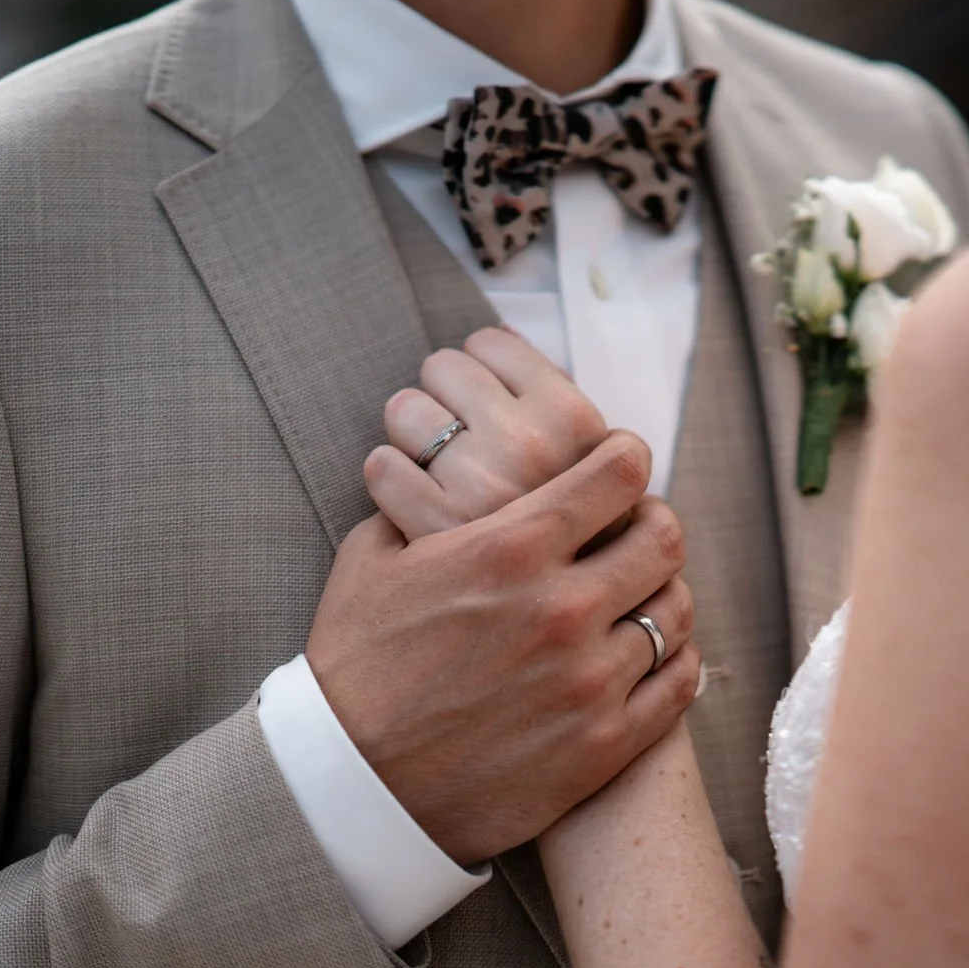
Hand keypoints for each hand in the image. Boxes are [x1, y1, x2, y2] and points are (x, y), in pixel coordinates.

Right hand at [307, 432, 701, 865]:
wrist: (350, 787)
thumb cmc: (354, 668)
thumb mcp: (374, 561)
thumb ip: (424, 506)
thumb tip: (448, 476)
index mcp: (511, 548)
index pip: (619, 473)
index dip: (625, 460)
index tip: (618, 467)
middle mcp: (563, 607)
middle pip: (665, 537)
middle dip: (652, 524)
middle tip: (633, 532)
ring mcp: (589, 680)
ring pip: (677, 609)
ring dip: (661, 593)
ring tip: (636, 598)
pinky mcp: (603, 744)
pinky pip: (679, 682)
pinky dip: (674, 659)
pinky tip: (647, 654)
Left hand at [376, 327, 608, 534]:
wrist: (561, 636)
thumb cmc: (576, 537)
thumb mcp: (588, 463)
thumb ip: (552, 397)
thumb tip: (501, 332)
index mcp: (577, 422)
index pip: (492, 343)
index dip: (483, 371)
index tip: (489, 403)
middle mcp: (530, 447)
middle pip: (445, 366)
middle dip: (444, 396)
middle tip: (460, 438)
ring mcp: (481, 487)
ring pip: (404, 408)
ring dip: (412, 434)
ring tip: (438, 469)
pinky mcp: (431, 529)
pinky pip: (380, 466)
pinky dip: (388, 480)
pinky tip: (411, 502)